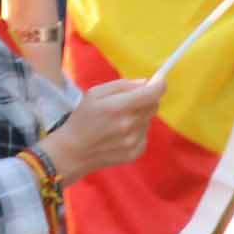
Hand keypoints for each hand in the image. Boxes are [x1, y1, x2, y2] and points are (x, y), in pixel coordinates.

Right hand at [37, 77, 161, 182]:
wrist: (73, 151)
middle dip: (146, 100)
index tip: (160, 81)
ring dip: (140, 116)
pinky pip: (145, 135)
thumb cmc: (83, 118)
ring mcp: (133, 141)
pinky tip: (119, 134)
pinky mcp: (136, 152)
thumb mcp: (94, 94)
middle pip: (153, 105)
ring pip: (149, 120)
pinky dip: (137, 131)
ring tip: (119, 121)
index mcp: (117, 107)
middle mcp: (128, 125)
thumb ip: (122, 85)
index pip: (152, 94)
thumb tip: (146, 83)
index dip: (159, 85)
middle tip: (129, 102)